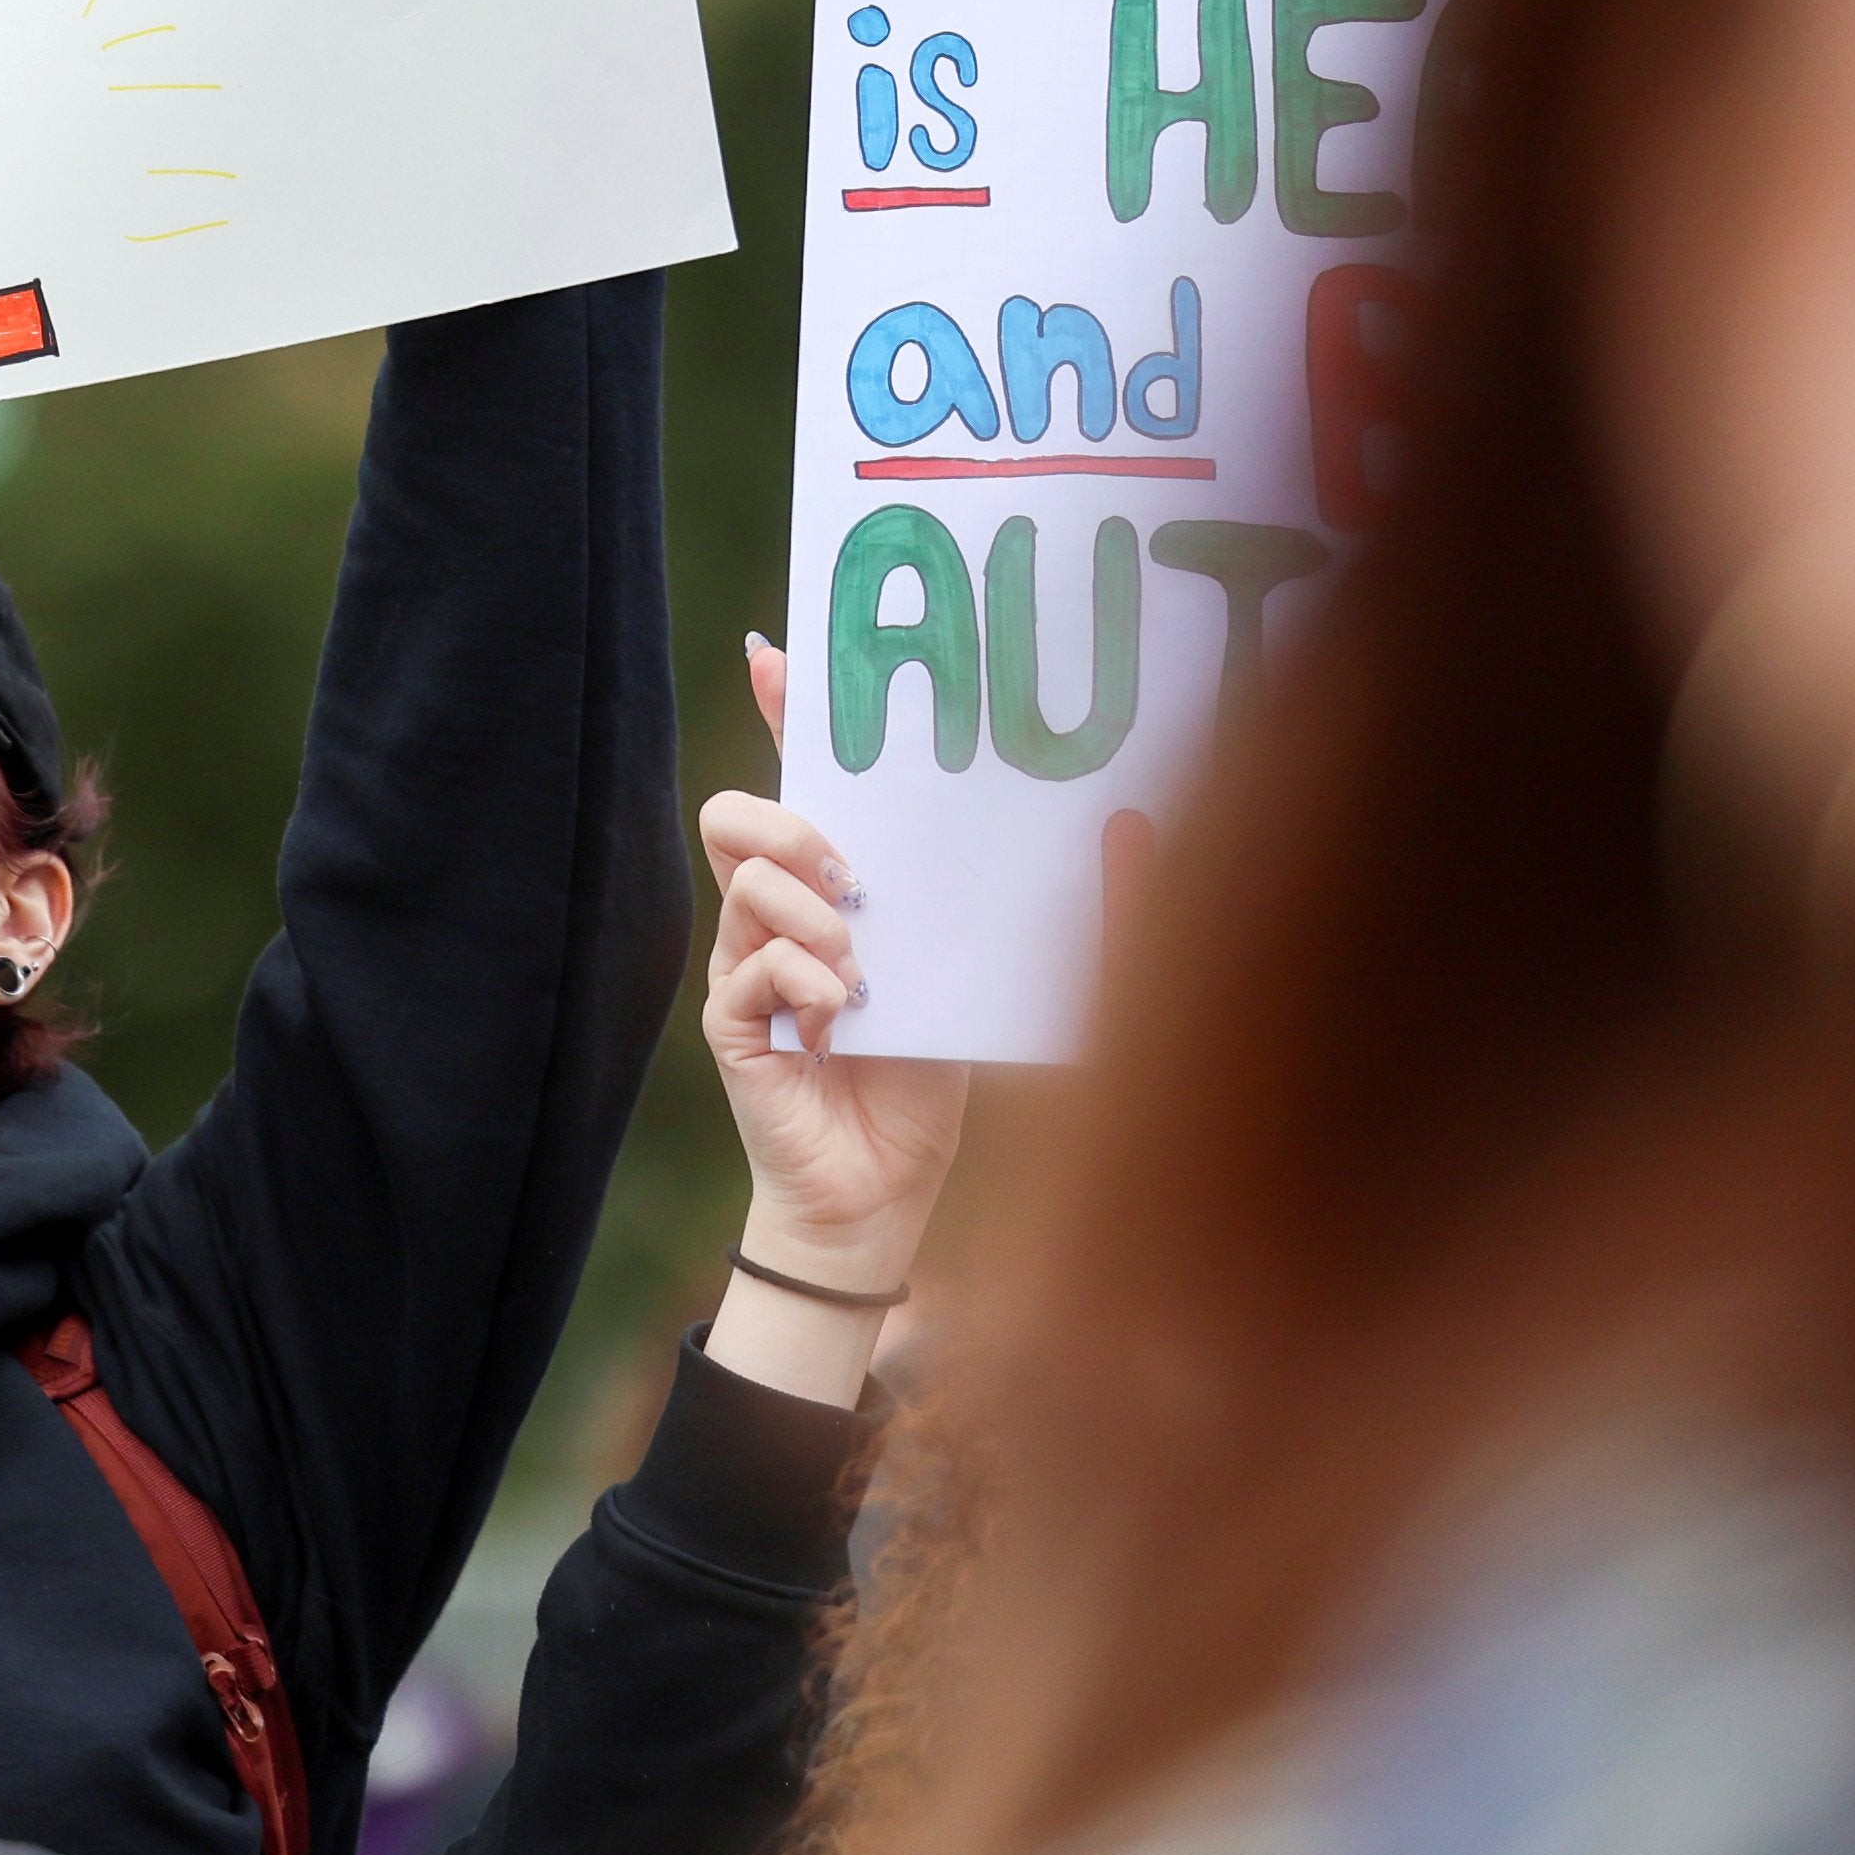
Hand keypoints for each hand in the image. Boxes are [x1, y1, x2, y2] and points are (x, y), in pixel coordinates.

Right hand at [705, 635, 969, 1331]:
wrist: (880, 1198)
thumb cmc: (928, 1086)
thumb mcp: (977, 979)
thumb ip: (1008, 913)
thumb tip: (1120, 827)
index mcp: (833, 893)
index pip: (797, 782)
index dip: (781, 715)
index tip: (774, 656)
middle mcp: (780, 920)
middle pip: (734, 817)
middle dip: (788, 823)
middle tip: (850, 871)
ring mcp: (749, 972)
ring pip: (741, 885)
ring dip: (807, 911)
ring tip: (859, 965)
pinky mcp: (736, 1029)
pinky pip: (747, 967)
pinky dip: (803, 981)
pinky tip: (843, 1019)